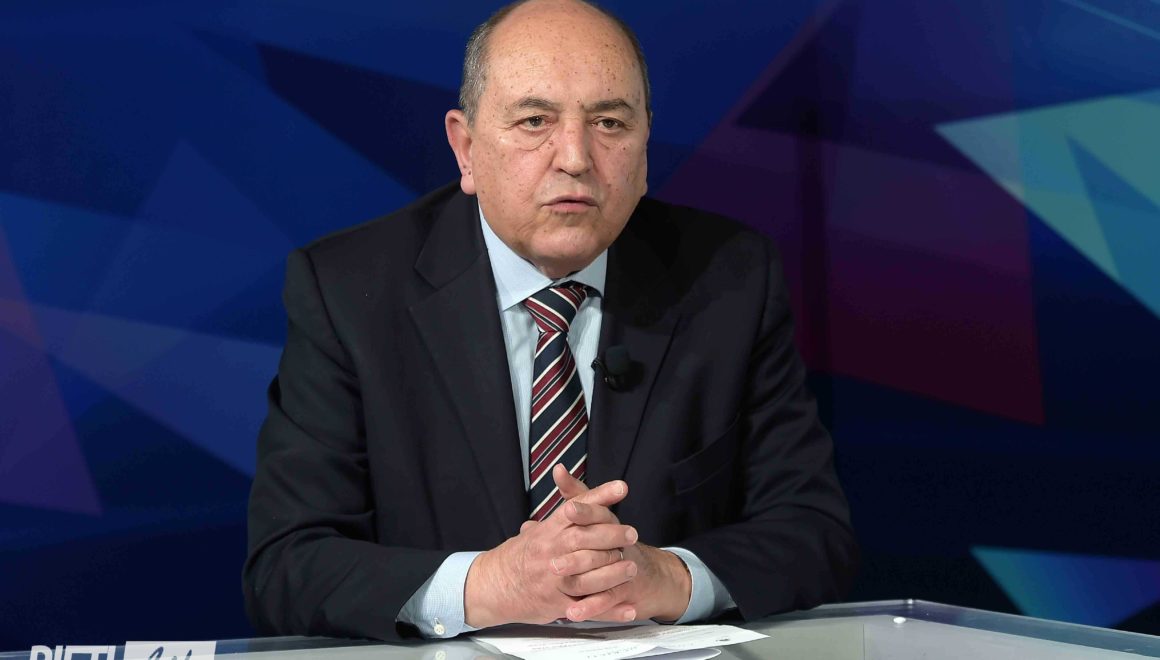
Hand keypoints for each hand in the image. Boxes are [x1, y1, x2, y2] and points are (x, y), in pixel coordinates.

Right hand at [463, 471, 639, 627]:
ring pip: (587, 574)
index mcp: (548, 530)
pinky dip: (610, 610)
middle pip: (584, 538)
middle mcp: (550, 551)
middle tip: (632, 534)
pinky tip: (629, 608)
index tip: (621, 487)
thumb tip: (563, 472)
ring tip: (633, 569)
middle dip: (611, 535)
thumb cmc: (521, 556)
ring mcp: (553, 578)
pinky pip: (587, 607)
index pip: (577, 507)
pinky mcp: (556, 603)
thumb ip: (560, 510)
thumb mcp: (538, 529)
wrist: (493, 585)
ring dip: (613, 573)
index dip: (600, 496)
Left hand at [549, 467, 692, 622]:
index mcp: (610, 523)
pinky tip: (573, 612)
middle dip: (576, 553)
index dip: (585, 511)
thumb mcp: (597, 515)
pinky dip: (591, 607)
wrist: (649, 576)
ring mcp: (624, 568)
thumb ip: (577, 493)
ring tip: (560, 585)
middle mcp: (620, 543)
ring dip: (581, 580)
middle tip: (553, 561)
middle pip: (601, 544)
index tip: (568, 510)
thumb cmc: (616, 542)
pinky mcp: (627, 592)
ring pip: (604, 573)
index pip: (600, 513)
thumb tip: (558, 470)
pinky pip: (609, 600)